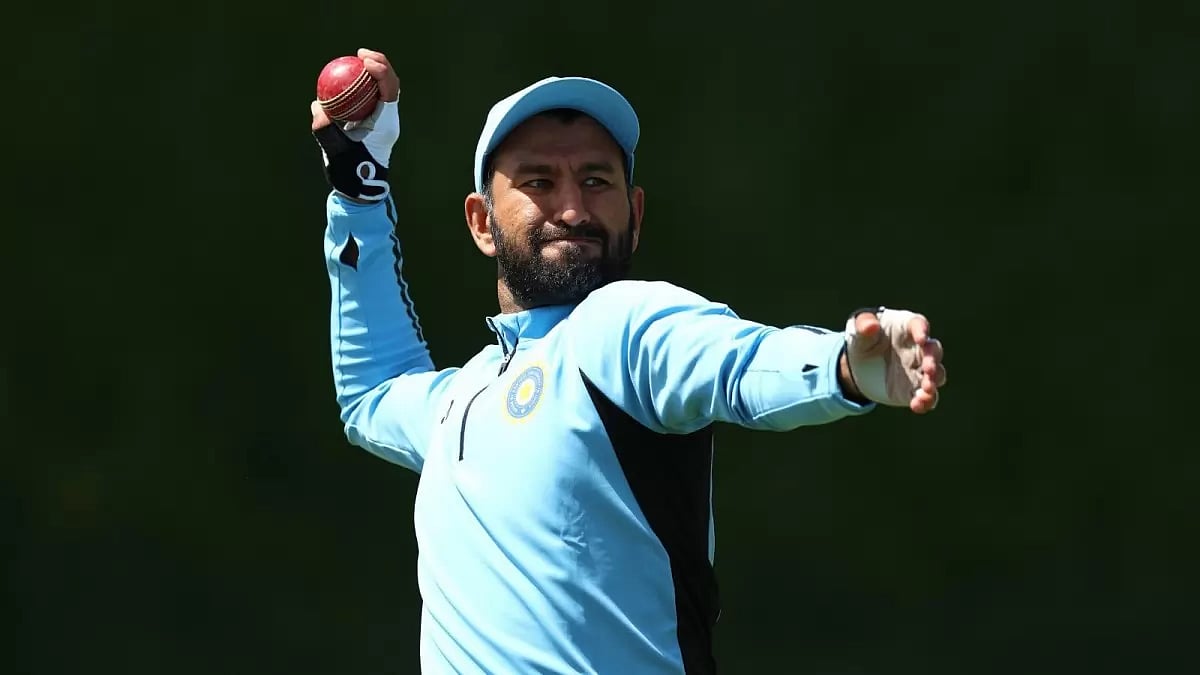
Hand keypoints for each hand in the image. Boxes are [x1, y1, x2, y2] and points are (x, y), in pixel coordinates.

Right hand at [311, 48, 401, 201]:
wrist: (359, 191)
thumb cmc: (350, 174)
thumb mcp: (335, 153)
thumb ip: (325, 131)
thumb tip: (317, 107)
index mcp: (386, 124)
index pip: (389, 90)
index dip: (381, 70)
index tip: (364, 61)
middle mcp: (388, 119)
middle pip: (390, 84)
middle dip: (379, 64)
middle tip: (359, 54)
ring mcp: (383, 121)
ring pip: (382, 90)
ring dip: (372, 73)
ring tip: (356, 60)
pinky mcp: (375, 124)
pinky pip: (370, 98)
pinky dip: (361, 86)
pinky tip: (345, 80)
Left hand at [842, 307, 946, 413]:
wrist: (859, 365)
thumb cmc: (863, 338)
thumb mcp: (857, 328)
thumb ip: (864, 324)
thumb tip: (871, 326)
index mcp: (906, 327)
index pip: (919, 324)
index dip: (922, 330)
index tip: (921, 339)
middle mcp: (918, 348)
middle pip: (934, 351)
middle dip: (933, 360)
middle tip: (928, 369)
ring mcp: (919, 370)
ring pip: (936, 375)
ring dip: (933, 382)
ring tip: (926, 389)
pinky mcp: (914, 389)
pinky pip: (927, 397)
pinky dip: (926, 401)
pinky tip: (917, 405)